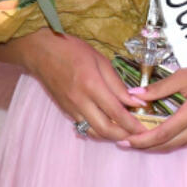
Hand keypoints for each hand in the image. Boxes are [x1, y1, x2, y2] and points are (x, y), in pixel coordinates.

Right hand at [26, 32, 147, 141]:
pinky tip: (107, 126)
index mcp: (91, 85)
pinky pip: (84, 127)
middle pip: (105, 129)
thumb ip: (117, 84)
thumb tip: (134, 101)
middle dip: (124, 136)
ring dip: (111, 136)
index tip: (145, 127)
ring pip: (94, 132)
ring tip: (125, 132)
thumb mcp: (100, 60)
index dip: (132, 123)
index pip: (116, 112)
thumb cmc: (72, 50)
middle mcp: (80, 101)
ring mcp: (71, 109)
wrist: (41, 52)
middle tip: (137, 135)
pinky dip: (97, 130)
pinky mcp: (65, 112)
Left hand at [125, 65, 186, 151]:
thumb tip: (136, 93)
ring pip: (176, 144)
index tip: (124, 140)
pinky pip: (186, 141)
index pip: (161, 134)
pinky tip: (160, 134)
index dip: (141, 139)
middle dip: (145, 146)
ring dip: (157, 144)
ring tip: (138, 138)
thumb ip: (161, 87)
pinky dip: (170, 140)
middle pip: (167, 144)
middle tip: (125, 141)